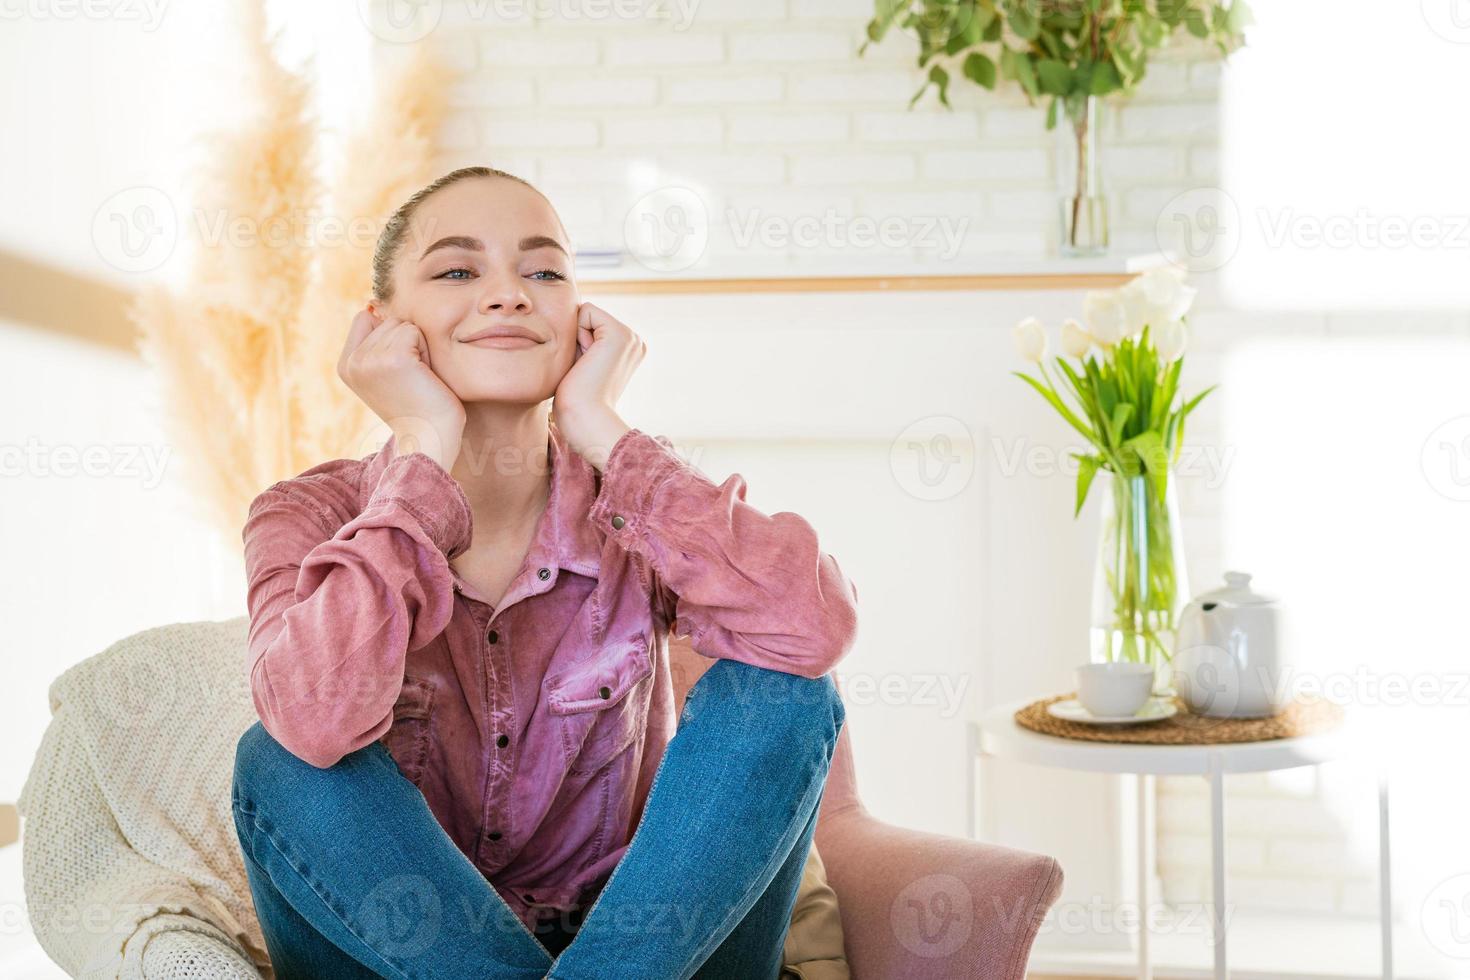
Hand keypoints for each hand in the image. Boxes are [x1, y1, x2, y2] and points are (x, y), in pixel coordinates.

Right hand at [338, 306, 465, 468]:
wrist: (429, 440)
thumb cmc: (418, 406)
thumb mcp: (386, 372)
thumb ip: (377, 341)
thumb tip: (373, 302)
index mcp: (345, 365)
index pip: (365, 317)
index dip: (390, 336)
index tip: (398, 372)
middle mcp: (352, 361)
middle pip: (387, 319)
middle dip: (408, 343)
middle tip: (411, 379)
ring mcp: (369, 359)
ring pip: (402, 324)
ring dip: (419, 347)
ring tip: (417, 379)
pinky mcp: (393, 358)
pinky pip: (415, 331)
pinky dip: (426, 351)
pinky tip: (424, 378)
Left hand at [552, 301, 642, 463]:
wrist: (585, 419)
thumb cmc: (575, 401)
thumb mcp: (579, 365)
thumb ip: (580, 343)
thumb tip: (569, 322)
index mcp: (627, 349)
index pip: (588, 324)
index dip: (576, 343)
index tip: (584, 370)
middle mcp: (634, 341)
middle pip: (586, 316)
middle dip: (576, 339)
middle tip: (585, 370)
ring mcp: (631, 336)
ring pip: (585, 313)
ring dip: (576, 339)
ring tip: (586, 367)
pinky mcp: (620, 333)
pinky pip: (586, 310)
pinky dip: (577, 334)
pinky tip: (587, 359)